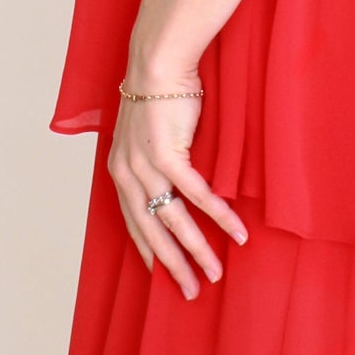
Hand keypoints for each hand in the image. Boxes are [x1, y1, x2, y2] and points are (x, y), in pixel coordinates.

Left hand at [107, 80, 248, 299]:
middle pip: (151, 231)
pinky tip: (235, 232)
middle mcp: (126, 174)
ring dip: (197, 249)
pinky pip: (195, 195)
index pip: (132, 221)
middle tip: (191, 292)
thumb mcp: (146, 134)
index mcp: (119, 170)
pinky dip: (218, 216)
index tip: (161, 275)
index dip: (147, 250)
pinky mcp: (167, 156)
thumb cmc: (159, 94)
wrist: (157, 63)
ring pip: (173, 221)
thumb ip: (155, 161)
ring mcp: (145, 167)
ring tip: (215, 272)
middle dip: (173, 265)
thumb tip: (173, 181)